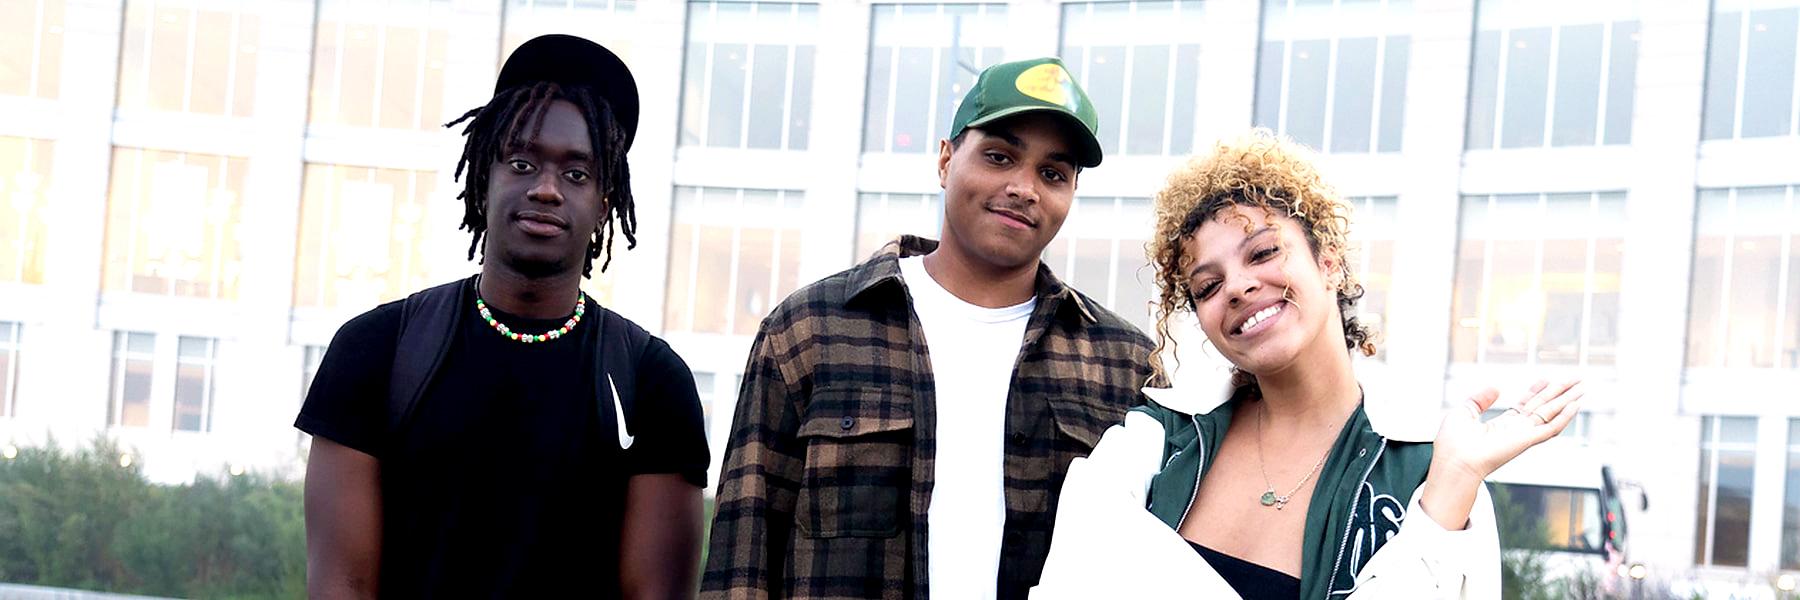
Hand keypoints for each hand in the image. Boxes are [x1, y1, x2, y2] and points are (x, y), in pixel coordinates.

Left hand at [1417, 380, 1583, 530]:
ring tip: (1581, 387)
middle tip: (1575, 379)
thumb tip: (1495, 388)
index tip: (1546, 379)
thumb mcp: (1463, 412)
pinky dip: (1565, 417)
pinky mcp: (1527, 441)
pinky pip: (1552, 428)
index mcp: (1501, 426)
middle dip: (1559, 393)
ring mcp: (1523, 436)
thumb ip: (1479, 400)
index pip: (1525, 406)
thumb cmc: (1453, 444)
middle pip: (1543, 408)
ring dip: (1567, 400)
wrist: (1453, 462)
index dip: (1536, 391)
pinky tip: (1576, 405)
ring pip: (1552, 415)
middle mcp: (1515, 431)